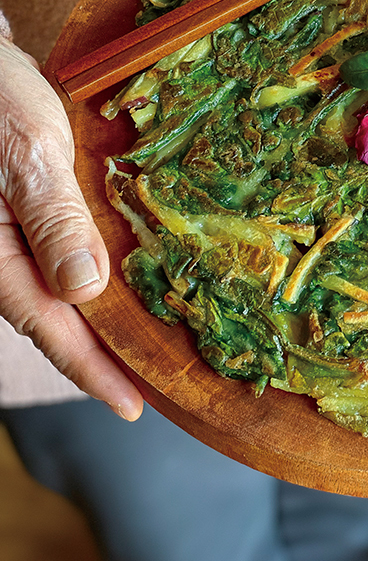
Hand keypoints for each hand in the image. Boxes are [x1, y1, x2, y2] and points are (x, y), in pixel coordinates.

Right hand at [0, 38, 142, 418]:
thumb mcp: (30, 156)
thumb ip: (54, 221)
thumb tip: (86, 290)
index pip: (50, 328)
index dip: (94, 370)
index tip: (134, 404)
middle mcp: (6, 256)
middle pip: (61, 320)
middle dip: (107, 354)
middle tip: (160, 381)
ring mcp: (19, 238)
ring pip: (67, 293)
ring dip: (108, 317)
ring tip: (153, 340)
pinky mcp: (37, 216)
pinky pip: (69, 258)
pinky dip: (102, 276)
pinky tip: (133, 278)